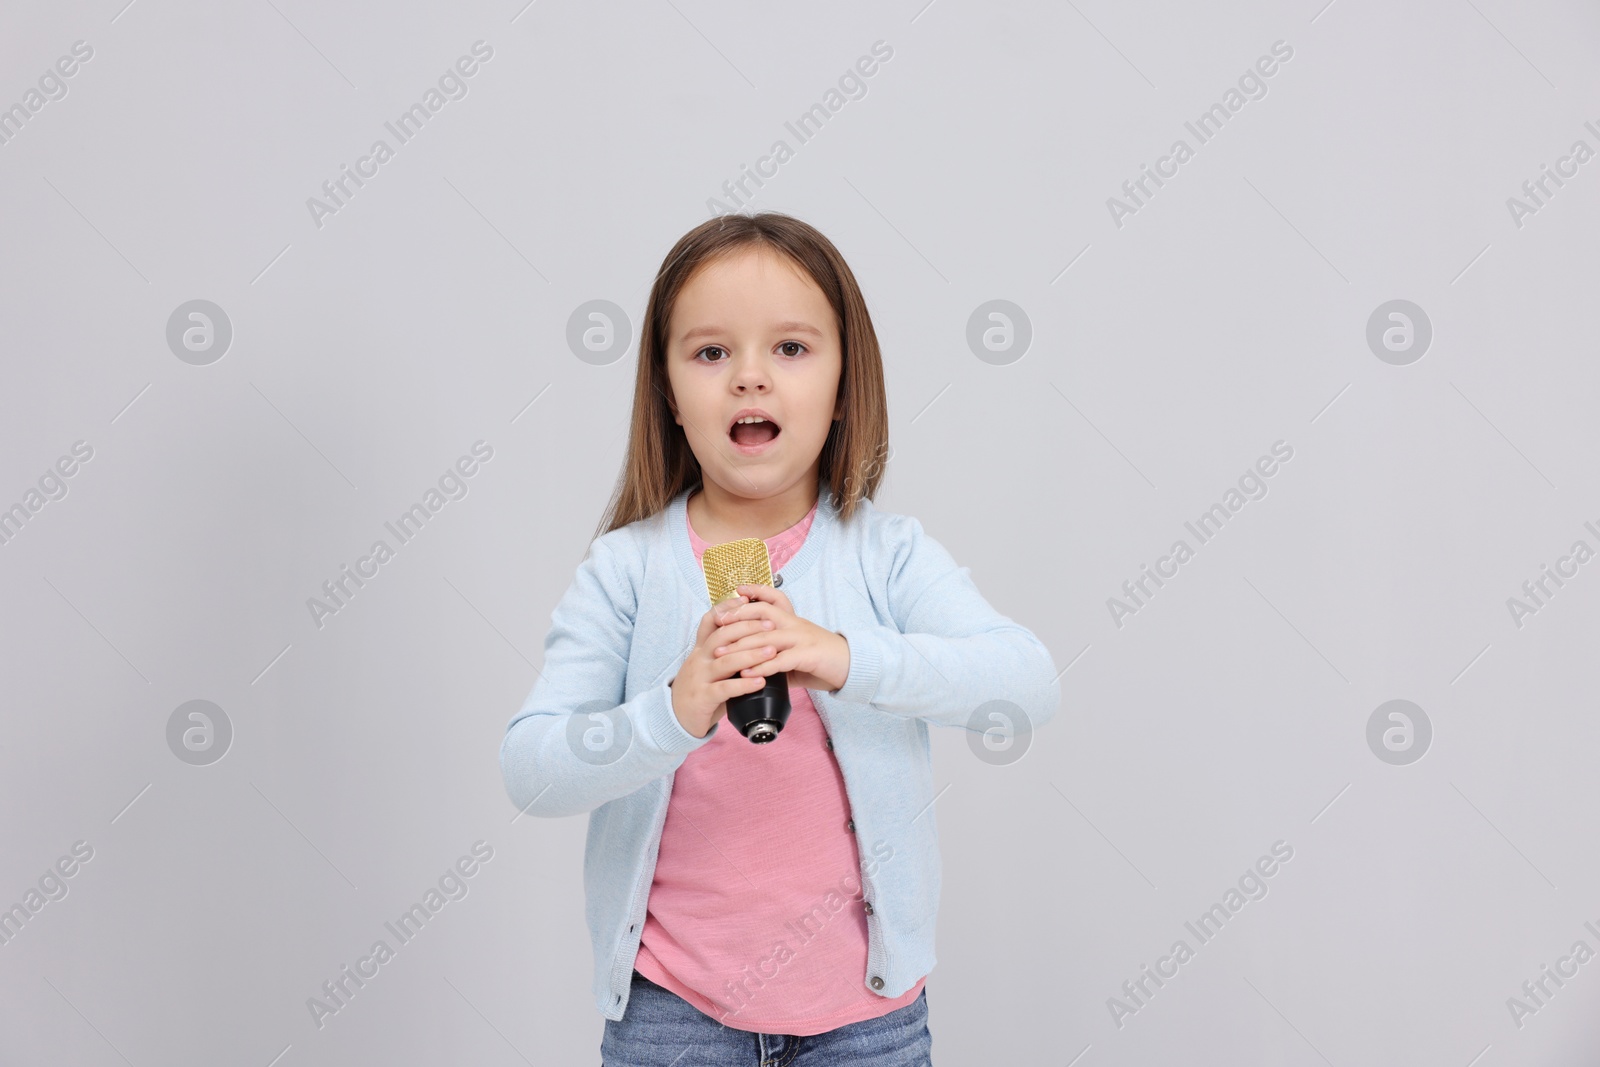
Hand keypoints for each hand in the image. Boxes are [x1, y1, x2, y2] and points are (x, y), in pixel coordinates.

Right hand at [669, 593, 773, 738]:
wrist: (676, 718)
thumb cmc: (701, 690)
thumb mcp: (710, 666)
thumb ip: (726, 652)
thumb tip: (753, 635)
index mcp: (701, 649)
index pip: (711, 620)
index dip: (727, 608)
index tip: (746, 600)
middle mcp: (699, 659)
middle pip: (722, 636)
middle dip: (747, 628)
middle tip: (771, 626)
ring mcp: (699, 677)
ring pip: (725, 661)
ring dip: (751, 655)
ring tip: (772, 652)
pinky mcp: (703, 697)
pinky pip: (725, 688)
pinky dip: (744, 683)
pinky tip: (760, 681)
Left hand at [712, 584, 849, 693]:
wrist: (851, 667)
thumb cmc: (821, 659)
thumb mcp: (795, 651)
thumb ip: (775, 652)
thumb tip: (751, 662)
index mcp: (792, 620)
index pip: (770, 600)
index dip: (753, 594)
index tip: (735, 592)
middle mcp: (796, 624)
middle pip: (763, 613)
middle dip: (737, 618)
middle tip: (716, 625)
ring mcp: (803, 639)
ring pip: (767, 637)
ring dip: (742, 646)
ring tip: (722, 654)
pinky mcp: (809, 656)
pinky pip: (781, 660)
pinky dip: (762, 666)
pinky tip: (747, 673)